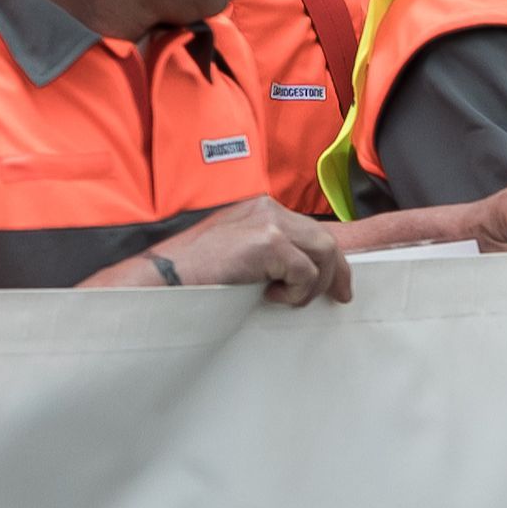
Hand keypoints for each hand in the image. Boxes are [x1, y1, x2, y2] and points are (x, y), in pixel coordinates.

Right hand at [110, 197, 349, 305]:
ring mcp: (269, 222)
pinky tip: (269, 297)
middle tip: (337, 298)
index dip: (333, 259)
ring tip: (285, 299)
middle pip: (325, 239)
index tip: (341, 285)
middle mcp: (268, 209)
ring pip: (324, 253)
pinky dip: (295, 292)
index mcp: (261, 210)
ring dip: (313, 285)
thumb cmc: (197, 274)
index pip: (312, 230)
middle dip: (337, 273)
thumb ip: (272, 255)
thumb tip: (308, 273)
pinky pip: (306, 273)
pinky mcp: (268, 241)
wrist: (165, 277)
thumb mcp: (241, 256)